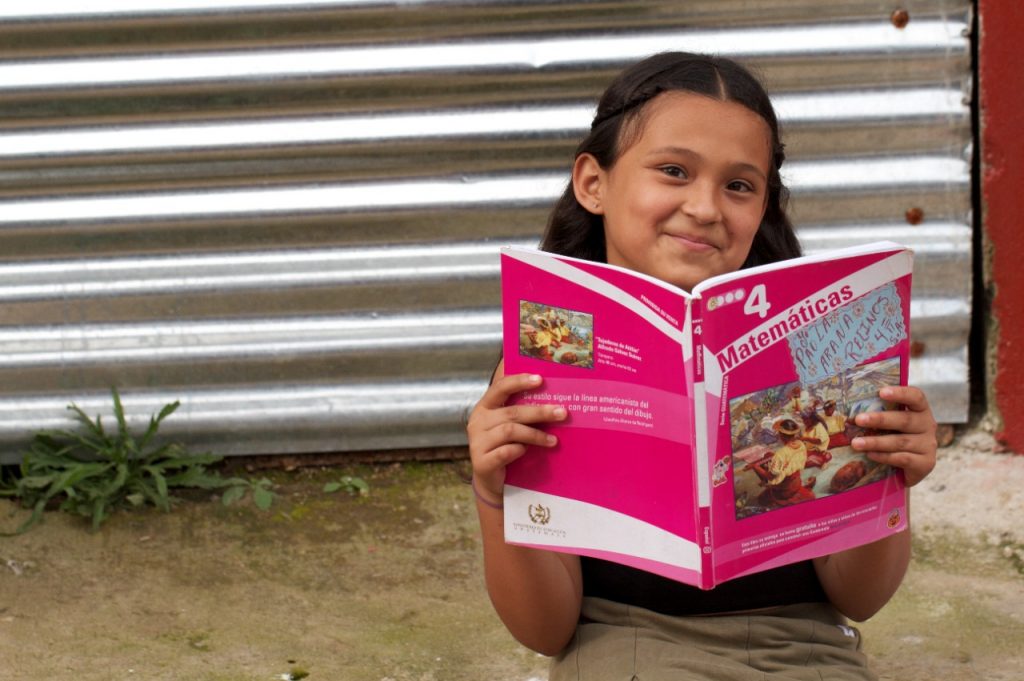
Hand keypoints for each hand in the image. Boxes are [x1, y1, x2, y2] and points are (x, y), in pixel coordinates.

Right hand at [466, 368, 566, 504]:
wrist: (491, 480)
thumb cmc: (504, 447)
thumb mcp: (510, 426)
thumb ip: (521, 413)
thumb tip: (553, 401)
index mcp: (484, 407)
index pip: (500, 388)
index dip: (519, 382)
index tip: (540, 380)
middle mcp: (478, 422)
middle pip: (512, 412)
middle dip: (539, 412)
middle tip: (562, 413)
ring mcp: (477, 442)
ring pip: (510, 431)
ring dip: (535, 435)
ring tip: (553, 440)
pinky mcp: (482, 462)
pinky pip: (505, 452)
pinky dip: (519, 451)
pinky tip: (527, 452)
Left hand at [851, 385, 936, 485]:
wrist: (906, 468)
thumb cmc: (894, 436)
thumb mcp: (890, 423)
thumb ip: (879, 412)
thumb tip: (850, 406)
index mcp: (920, 410)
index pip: (916, 397)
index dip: (900, 393)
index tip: (881, 392)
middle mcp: (928, 425)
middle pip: (905, 420)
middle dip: (880, 420)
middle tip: (858, 419)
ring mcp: (928, 445)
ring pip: (900, 442)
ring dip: (876, 442)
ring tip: (855, 443)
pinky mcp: (926, 463)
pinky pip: (903, 458)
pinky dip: (884, 456)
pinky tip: (869, 455)